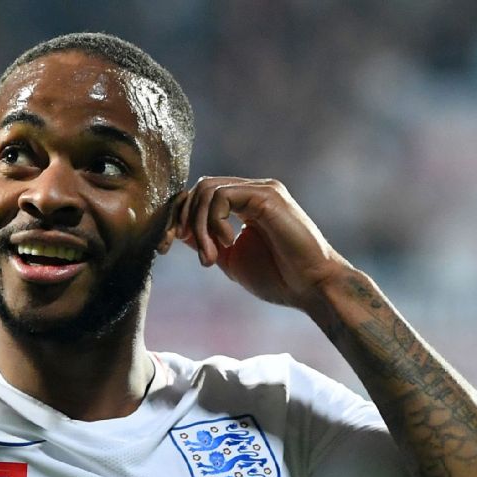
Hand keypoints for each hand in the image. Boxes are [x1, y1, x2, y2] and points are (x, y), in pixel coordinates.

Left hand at [175, 177, 351, 309]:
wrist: (312, 287)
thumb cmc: (279, 278)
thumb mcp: (231, 259)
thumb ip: (207, 242)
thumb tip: (179, 232)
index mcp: (245, 205)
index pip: (199, 197)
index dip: (177, 219)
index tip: (164, 248)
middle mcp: (253, 191)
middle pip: (198, 189)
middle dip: (182, 221)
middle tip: (190, 255)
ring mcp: (261, 190)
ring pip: (206, 189)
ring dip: (198, 225)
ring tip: (211, 256)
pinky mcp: (267, 195)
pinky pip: (221, 195)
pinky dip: (213, 221)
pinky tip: (227, 243)